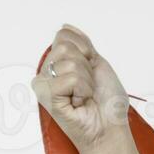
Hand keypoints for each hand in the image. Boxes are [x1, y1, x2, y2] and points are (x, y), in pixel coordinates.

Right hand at [30, 24, 135, 153]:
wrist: (110, 127)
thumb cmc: (107, 102)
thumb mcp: (98, 64)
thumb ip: (81, 44)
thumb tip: (65, 26)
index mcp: (57, 62)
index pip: (64, 35)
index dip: (86, 51)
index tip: (92, 72)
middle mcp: (46, 72)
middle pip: (65, 45)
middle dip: (86, 66)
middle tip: (88, 87)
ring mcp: (43, 83)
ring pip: (69, 62)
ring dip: (86, 81)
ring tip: (84, 97)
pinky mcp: (45, 96)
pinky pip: (70, 78)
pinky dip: (82, 90)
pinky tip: (79, 103)